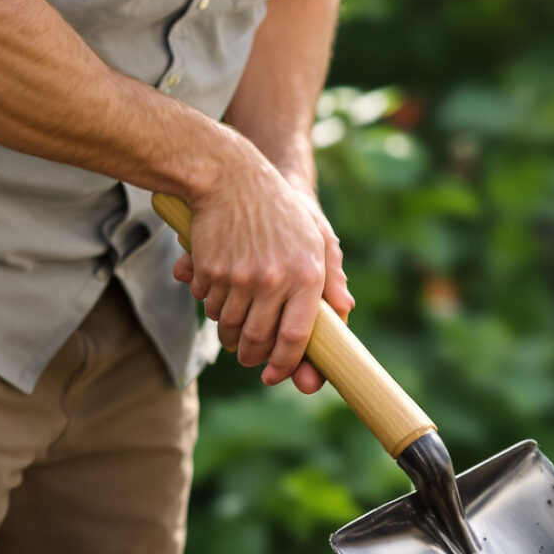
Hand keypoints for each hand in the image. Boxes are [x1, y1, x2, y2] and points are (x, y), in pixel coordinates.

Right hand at [169, 149, 341, 390]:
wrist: (233, 177)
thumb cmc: (282, 210)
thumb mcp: (317, 237)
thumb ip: (332, 277)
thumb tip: (345, 311)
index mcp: (307, 275)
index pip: (295, 337)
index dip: (286, 365)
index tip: (277, 376)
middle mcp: (274, 280)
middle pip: (257, 340)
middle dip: (252, 356)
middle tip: (250, 358)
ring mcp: (239, 276)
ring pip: (229, 327)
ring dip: (229, 337)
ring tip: (234, 333)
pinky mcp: (210, 270)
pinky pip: (208, 305)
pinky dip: (212, 309)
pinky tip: (219, 298)